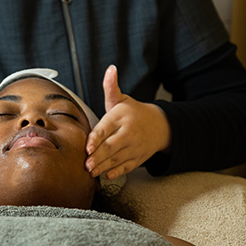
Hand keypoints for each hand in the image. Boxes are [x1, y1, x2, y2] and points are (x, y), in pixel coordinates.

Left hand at [85, 65, 170, 179]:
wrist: (159, 125)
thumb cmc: (132, 112)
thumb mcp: (121, 99)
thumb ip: (111, 87)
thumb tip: (110, 69)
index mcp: (121, 118)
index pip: (107, 128)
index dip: (97, 139)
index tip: (87, 147)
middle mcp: (128, 133)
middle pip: (112, 146)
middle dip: (98, 156)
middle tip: (86, 164)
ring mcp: (134, 147)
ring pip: (118, 159)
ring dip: (104, 166)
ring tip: (91, 172)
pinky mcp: (137, 158)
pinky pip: (127, 167)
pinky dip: (117, 172)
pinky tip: (107, 176)